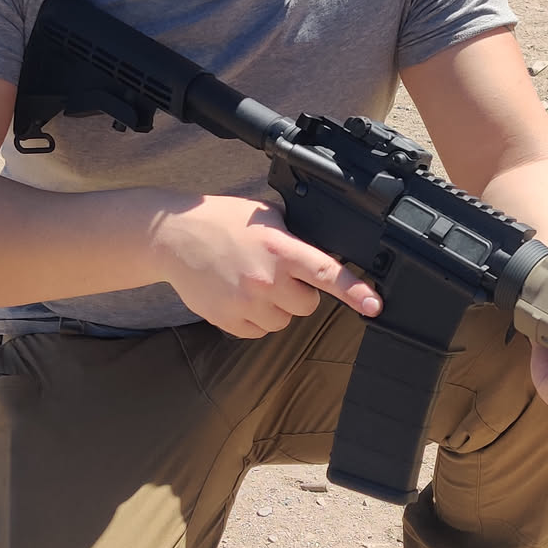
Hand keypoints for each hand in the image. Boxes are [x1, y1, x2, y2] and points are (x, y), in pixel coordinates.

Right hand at [149, 194, 381, 337]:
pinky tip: (238, 295)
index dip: (355, 291)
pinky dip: (254, 318)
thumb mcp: (266, 215)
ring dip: (276, 307)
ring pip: (283, 322)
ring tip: (252, 282)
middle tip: (278, 274)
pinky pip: (257, 331)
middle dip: (299, 293)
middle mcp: (266, 279)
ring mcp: (245, 303)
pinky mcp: (227, 319)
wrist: (173, 236)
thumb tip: (322, 253)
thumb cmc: (221, 221)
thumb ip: (295, 237)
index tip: (374, 305)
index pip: (327, 272)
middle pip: (307, 305)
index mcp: (281, 250)